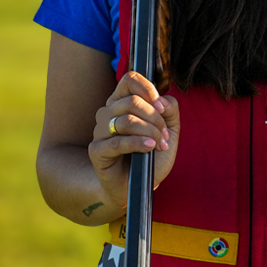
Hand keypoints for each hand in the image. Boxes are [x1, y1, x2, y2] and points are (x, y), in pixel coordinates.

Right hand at [88, 71, 180, 208]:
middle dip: (156, 119)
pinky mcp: (97, 150)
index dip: (148, 89)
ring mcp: (100, 131)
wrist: (137, 186)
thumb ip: (170, 110)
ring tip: (159, 146)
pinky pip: (118, 142)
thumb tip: (162, 100)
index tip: (161, 108)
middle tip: (165, 137)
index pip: (129, 80)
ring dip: (150, 132)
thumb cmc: (150, 156)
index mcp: (122, 103)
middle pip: (132, 101)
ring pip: (127, 119)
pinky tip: (149, 148)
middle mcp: (108, 113)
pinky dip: (138, 143)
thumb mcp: (169, 131)